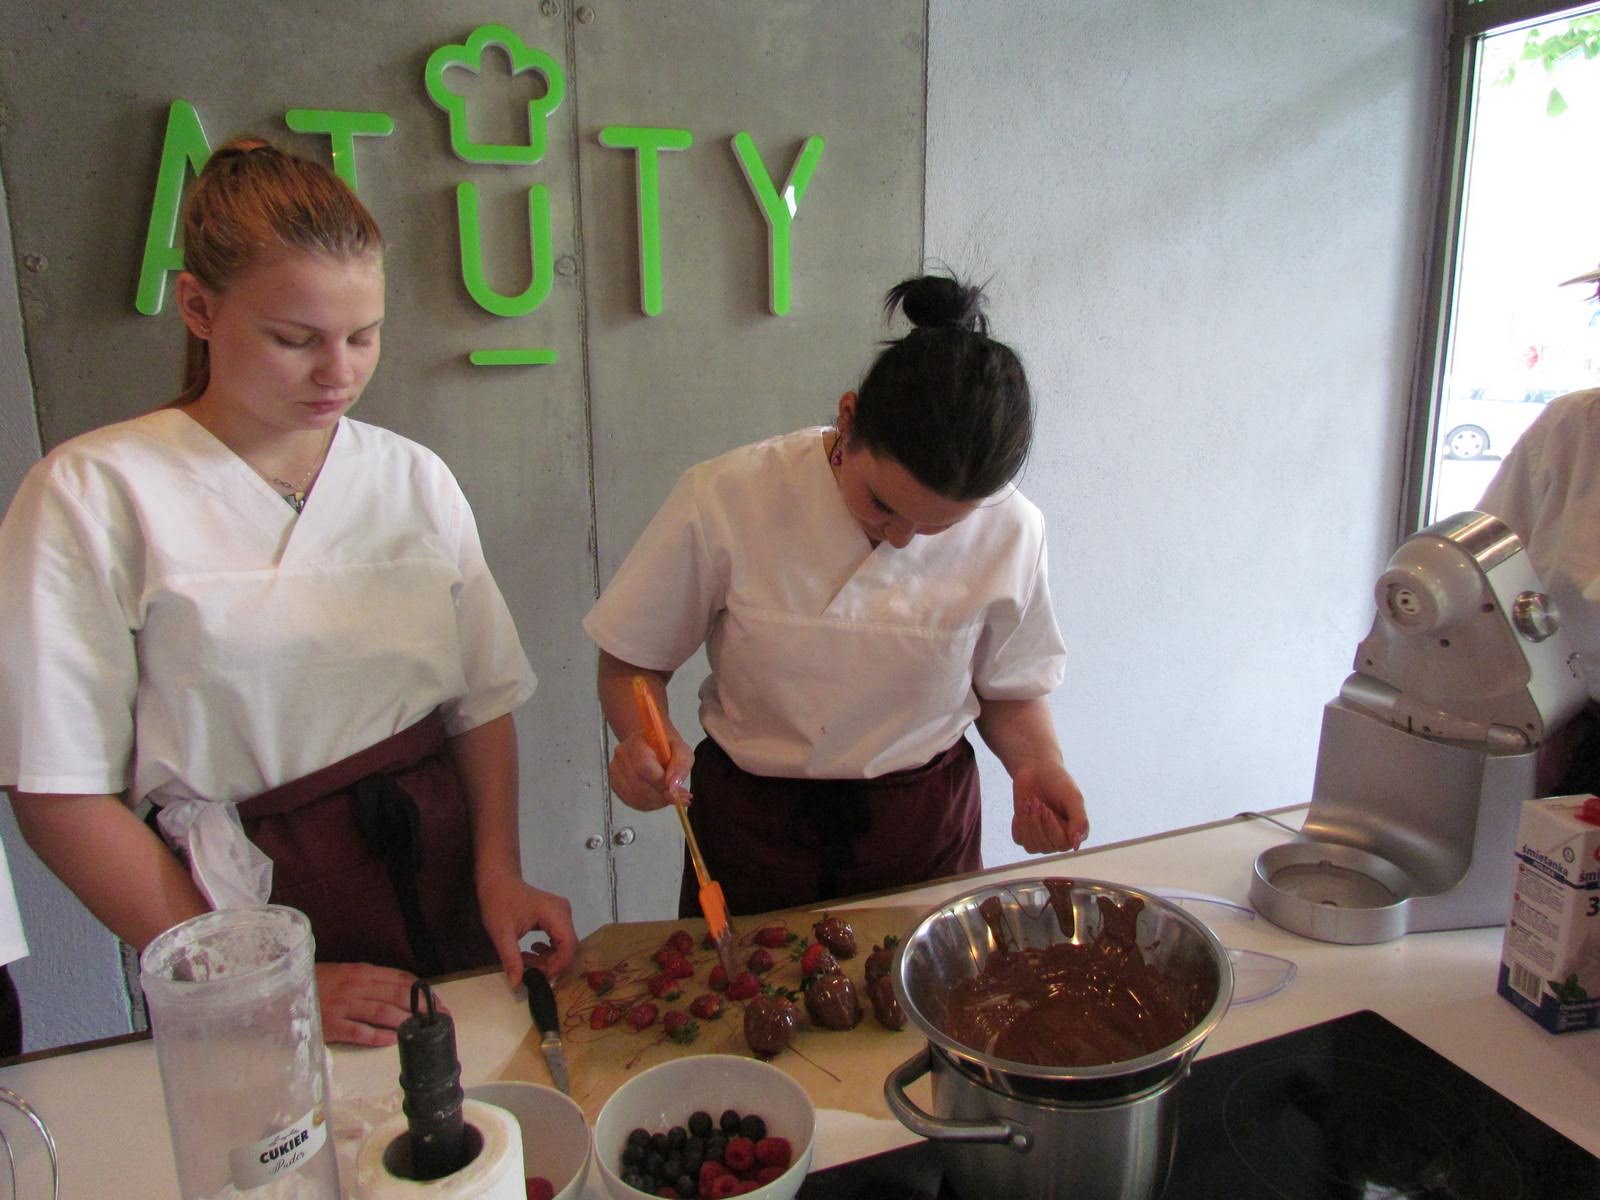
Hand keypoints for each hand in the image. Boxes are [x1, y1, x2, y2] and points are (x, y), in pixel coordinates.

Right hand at [315, 961, 430, 1047]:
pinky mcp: (332, 1026)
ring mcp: (344, 1006)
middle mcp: (356, 987)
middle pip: (397, 996)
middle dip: (422, 1008)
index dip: (422, 991)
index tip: (439, 1002)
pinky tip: (392, 1041)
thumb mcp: (344, 973)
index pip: (400, 979)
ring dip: (406, 1022)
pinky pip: (360, 1032)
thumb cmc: (316, 982)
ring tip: (423, 1031)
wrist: (283, 991)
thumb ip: (369, 980)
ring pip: (383, 1013)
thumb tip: (400, 989)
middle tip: (441, 1019)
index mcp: (361, 971)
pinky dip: (378, 1037)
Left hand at [478, 872, 577, 983]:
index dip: (558, 965)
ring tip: (524, 960)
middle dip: (550, 964)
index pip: (568, 945)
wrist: (497, 881)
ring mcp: (561, 914)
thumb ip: (511, 959)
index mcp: (556, 913)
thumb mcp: (502, 933)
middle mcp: (564, 913)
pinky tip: (529, 952)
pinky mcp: (556, 917)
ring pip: (563, 945)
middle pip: (567, 947)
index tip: (539, 977)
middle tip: (528, 971)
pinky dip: (546, 950)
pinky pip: (558, 940)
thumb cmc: (498, 902)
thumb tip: (516, 985)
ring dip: (547, 958)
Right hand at [607, 729, 694, 811]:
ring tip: (671, 797)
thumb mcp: (681, 749)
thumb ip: (680, 766)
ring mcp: (615, 771)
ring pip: (635, 797)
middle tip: (678, 797)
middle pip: (638, 785)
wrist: (651, 745)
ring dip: (656, 802)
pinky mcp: (616, 784)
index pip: (644, 767)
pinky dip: (648, 804)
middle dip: (661, 796)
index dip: (660, 784)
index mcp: (637, 742)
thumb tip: (672, 787)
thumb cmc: (667, 746)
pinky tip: (659, 798)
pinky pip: (631, 801)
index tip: (676, 792)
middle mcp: (622, 755)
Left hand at [1009, 761, 1088, 854]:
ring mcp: (1041, 838)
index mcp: (1074, 832)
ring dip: (1027, 823)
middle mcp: (1059, 839)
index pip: (1062, 844)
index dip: (1050, 827)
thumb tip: (1077, 846)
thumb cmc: (1058, 783)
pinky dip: (1018, 824)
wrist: (1037, 770)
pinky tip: (1023, 808)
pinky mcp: (1025, 834)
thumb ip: (1080, 821)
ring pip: (1031, 846)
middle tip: (1037, 802)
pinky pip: (1019, 839)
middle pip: (1045, 846)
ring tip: (1030, 803)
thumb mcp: (1073, 798)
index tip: (1046, 809)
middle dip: (1037, 822)